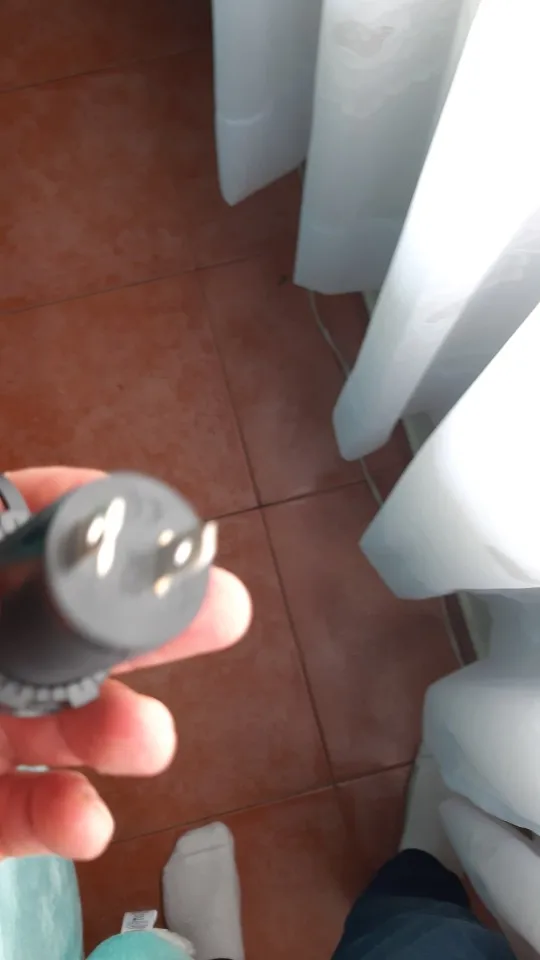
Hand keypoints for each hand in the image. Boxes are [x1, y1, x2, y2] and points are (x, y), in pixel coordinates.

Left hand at [0, 468, 250, 860]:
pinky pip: (25, 815)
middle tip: (225, 610)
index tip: (140, 520)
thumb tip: (5, 498)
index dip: (83, 512)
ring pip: (69, 726)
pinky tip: (87, 820)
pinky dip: (65, 819)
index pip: (30, 533)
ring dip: (123, 731)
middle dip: (158, 624)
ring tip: (148, 740)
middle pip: (80, 630)